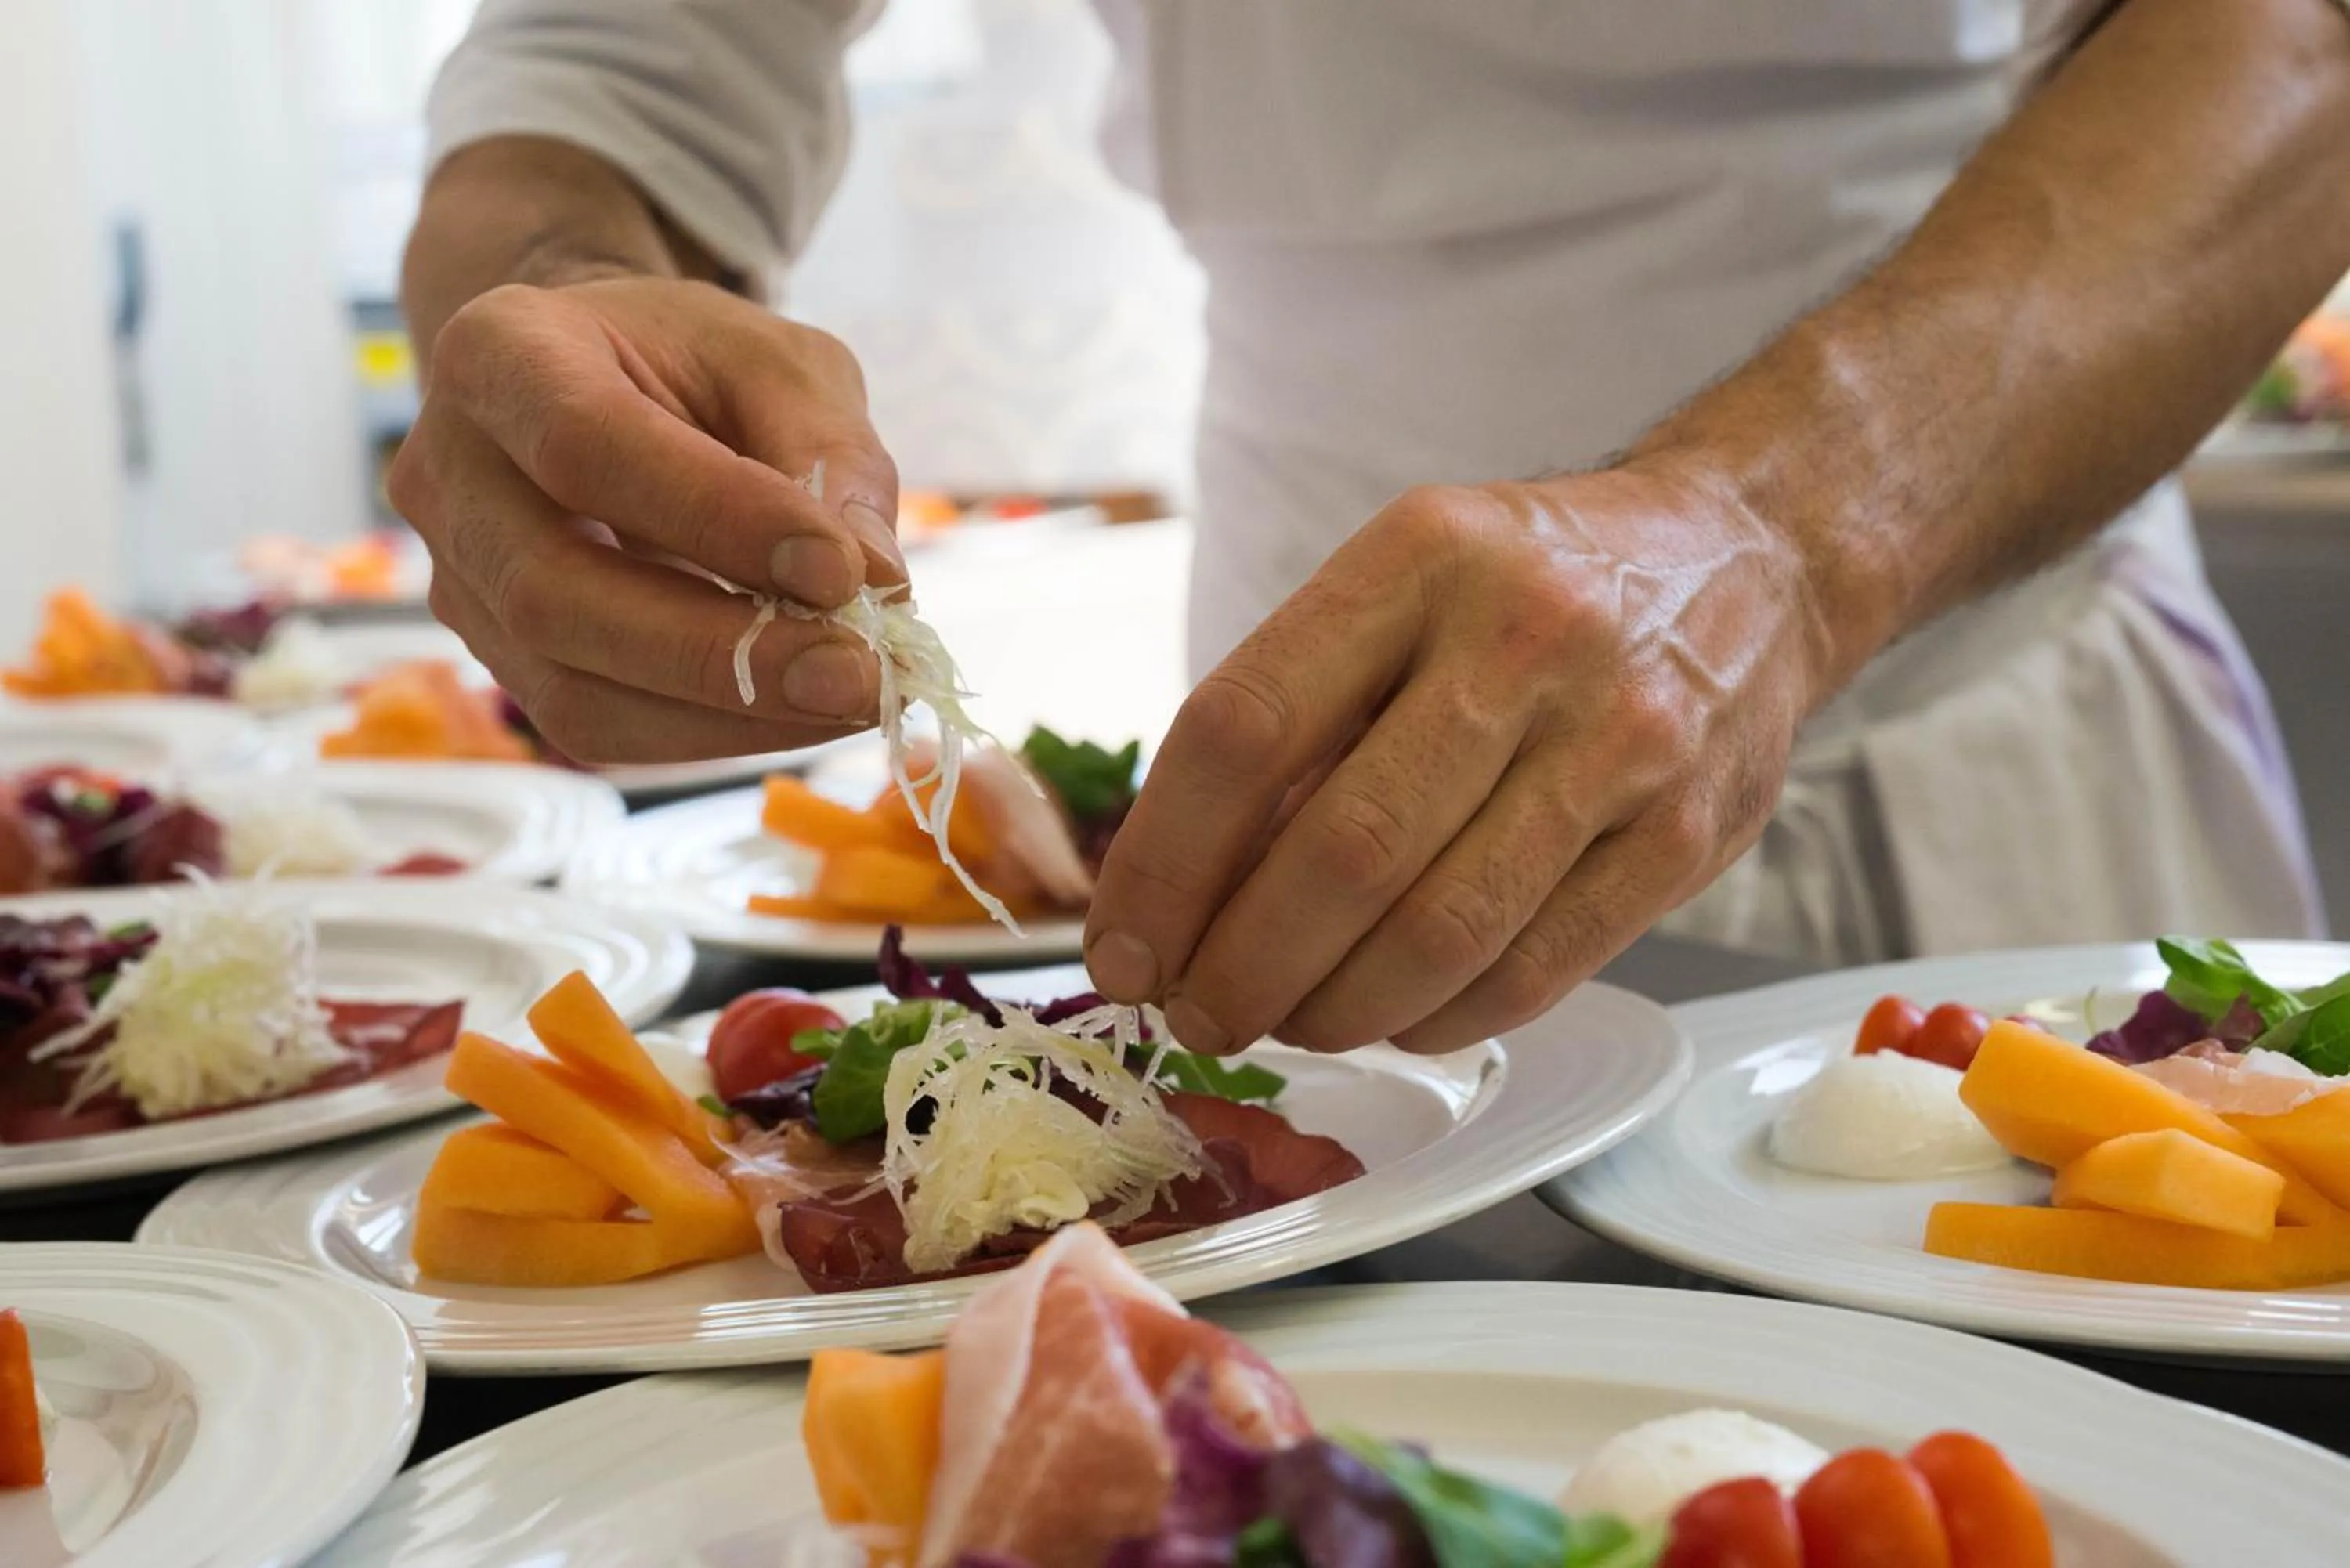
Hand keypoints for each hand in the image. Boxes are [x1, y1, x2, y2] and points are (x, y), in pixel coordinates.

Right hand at [388, 276, 904, 763]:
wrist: (606, 385)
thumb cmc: (694, 365)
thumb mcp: (780, 363)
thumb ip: (828, 452)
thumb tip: (875, 581)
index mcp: (500, 352)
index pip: (586, 444)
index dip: (714, 517)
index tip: (842, 569)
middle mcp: (446, 472)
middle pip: (555, 592)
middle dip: (720, 650)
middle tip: (860, 672)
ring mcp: (460, 580)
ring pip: (571, 686)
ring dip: (726, 713)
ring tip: (852, 696)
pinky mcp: (502, 659)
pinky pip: (598, 724)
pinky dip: (713, 732)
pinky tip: (801, 708)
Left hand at [1083, 468, 1829, 1055]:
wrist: (1748, 560)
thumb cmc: (1530, 587)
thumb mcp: (1402, 582)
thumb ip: (1300, 712)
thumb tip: (1174, 894)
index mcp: (1419, 559)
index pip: (1245, 729)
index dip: (1163, 862)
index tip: (1124, 946)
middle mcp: (1525, 639)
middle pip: (1341, 854)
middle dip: (1242, 968)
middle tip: (1197, 1013)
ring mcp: (1621, 740)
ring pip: (1439, 934)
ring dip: (1333, 1013)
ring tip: (1286, 1022)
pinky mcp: (1688, 833)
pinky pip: (1532, 972)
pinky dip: (1437, 1020)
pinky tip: (1393, 1019)